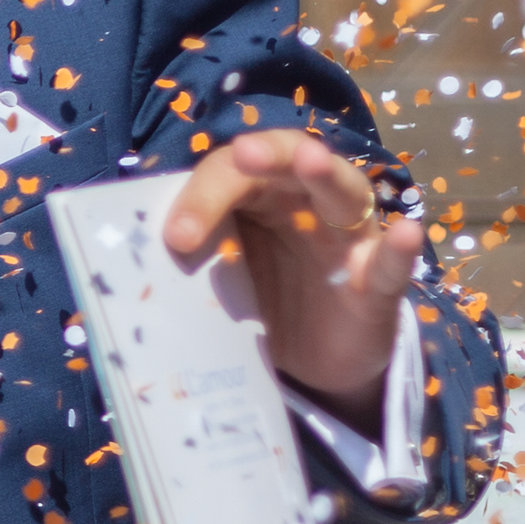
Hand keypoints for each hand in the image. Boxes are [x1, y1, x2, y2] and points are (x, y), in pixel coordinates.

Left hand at [159, 127, 422, 409]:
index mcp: (262, 199)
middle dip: (265, 158)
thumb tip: (118, 271)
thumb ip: (186, 264)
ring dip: (327, 174)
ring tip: (311, 161)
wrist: (310, 366)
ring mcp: (347, 243)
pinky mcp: (375, 288)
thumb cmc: (259, 305)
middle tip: (242, 157)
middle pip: (290, 163)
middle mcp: (308, 207)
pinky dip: (399, 249)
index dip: (203, 196)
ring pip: (344, 194)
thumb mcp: (216, 282)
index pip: (233, 173)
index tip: (175, 237)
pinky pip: (390, 265)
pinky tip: (406, 233)